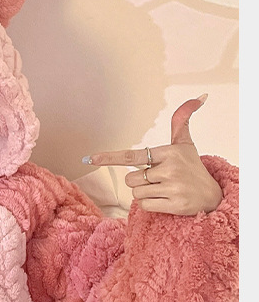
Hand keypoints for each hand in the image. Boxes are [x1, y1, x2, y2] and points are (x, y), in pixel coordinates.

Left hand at [83, 95, 222, 214]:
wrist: (212, 195)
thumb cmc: (192, 167)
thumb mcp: (186, 144)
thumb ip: (181, 121)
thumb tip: (199, 95)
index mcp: (169, 152)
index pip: (132, 156)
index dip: (109, 157)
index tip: (89, 159)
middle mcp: (170, 169)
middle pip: (131, 179)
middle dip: (138, 180)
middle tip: (157, 178)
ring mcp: (172, 188)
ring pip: (136, 193)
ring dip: (144, 193)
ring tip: (163, 189)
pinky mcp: (174, 205)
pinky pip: (144, 206)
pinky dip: (150, 204)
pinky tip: (165, 200)